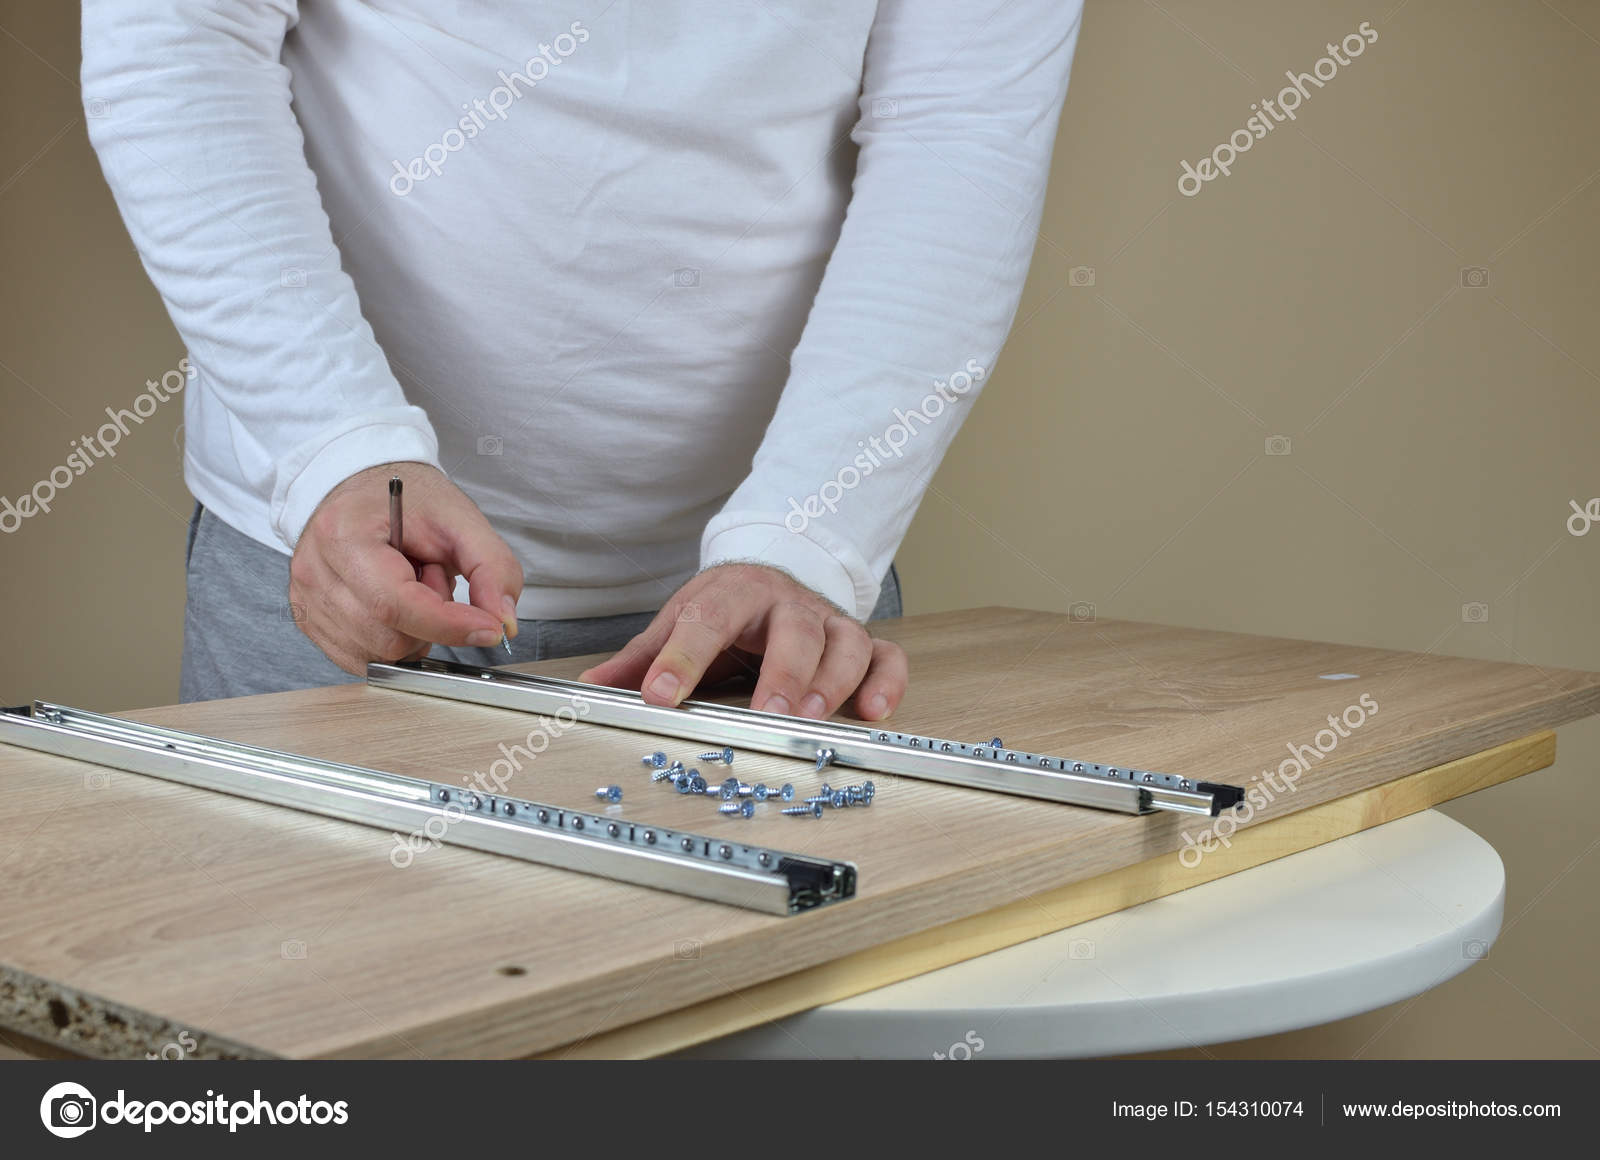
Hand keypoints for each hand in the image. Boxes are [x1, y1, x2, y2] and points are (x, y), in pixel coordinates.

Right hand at [288, 462, 521, 673]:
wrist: (365, 488)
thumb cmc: (408, 501)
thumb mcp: (462, 520)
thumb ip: (492, 568)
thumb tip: (502, 623)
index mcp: (344, 535)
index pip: (395, 603)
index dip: (448, 624)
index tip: (488, 629)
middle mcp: (314, 571)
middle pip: (388, 637)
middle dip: (430, 620)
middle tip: (432, 576)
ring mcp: (306, 599)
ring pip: (377, 654)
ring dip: (410, 631)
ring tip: (409, 585)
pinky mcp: (310, 620)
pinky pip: (361, 658)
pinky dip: (391, 642)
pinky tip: (393, 605)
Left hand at [580, 563, 906, 720]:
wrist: (776, 568)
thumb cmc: (729, 606)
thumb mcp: (681, 619)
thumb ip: (643, 656)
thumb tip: (592, 684)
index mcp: (733, 594)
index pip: (706, 620)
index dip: (682, 657)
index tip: (659, 694)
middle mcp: (787, 605)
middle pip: (794, 630)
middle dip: (782, 672)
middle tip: (766, 710)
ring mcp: (828, 622)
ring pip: (845, 643)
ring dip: (834, 681)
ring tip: (813, 715)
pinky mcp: (860, 642)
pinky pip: (887, 658)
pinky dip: (887, 682)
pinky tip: (873, 711)